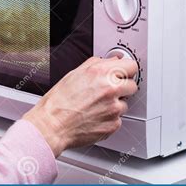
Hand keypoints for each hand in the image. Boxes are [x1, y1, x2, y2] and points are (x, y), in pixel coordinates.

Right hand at [23, 56, 137, 156]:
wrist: (52, 124)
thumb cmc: (58, 101)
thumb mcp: (73, 74)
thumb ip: (96, 64)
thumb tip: (109, 60)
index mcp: (101, 73)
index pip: (131, 66)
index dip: (126, 70)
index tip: (123, 73)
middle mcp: (110, 89)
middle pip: (132, 85)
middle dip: (122, 88)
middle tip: (107, 92)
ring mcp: (114, 108)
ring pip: (125, 104)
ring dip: (115, 105)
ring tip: (96, 106)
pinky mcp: (114, 124)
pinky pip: (118, 119)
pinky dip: (109, 118)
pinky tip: (95, 116)